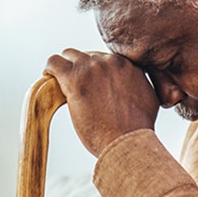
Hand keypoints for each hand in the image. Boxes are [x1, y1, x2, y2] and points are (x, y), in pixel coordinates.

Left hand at [44, 49, 158, 155]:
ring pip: (69, 55)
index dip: (95, 71)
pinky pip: (54, 62)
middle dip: (80, 69)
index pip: (104, 58)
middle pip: (87, 55)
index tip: (91, 84)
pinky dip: (49, 68)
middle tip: (76, 86)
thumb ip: (140, 85)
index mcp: (126, 64)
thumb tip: (131, 86)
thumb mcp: (148, 99)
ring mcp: (91, 68)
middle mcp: (110, 61)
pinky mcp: (74, 79)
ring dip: (64, 67)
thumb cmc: (135, 129)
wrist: (127, 141)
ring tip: (59, 82)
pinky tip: (49, 78)